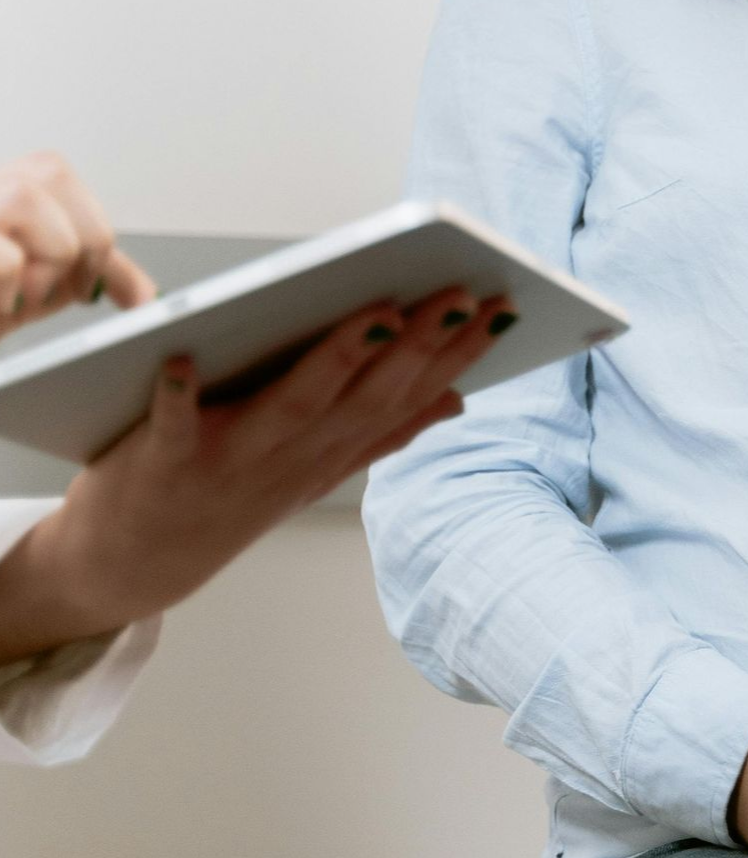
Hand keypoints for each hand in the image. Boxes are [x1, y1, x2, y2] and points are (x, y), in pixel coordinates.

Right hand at [0, 151, 153, 336]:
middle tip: (56, 293)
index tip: (85, 284)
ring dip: (41, 266)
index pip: (55, 171)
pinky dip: (8, 290)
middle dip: (73, 245)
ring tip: (17, 300)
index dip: (88, 230)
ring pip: (22, 200)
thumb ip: (94, 274)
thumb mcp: (41, 283)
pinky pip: (2, 255)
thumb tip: (148, 297)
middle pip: (46, 176)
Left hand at [0, 286, 514, 659]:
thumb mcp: (317, 471)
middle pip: (367, 396)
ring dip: (340, 360)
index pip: (407, 397)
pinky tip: (184, 356)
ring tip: (382, 312)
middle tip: (463, 294)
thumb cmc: (228, 499)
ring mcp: (233, 461)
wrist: (136, 564)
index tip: (501, 310)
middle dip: (420, 346)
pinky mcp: (163, 462)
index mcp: (331, 453)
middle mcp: (294, 458)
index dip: (457, 357)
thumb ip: (382, 433)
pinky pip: (172, 427)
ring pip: (296, 406)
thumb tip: (456, 399)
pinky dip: (178, 396)